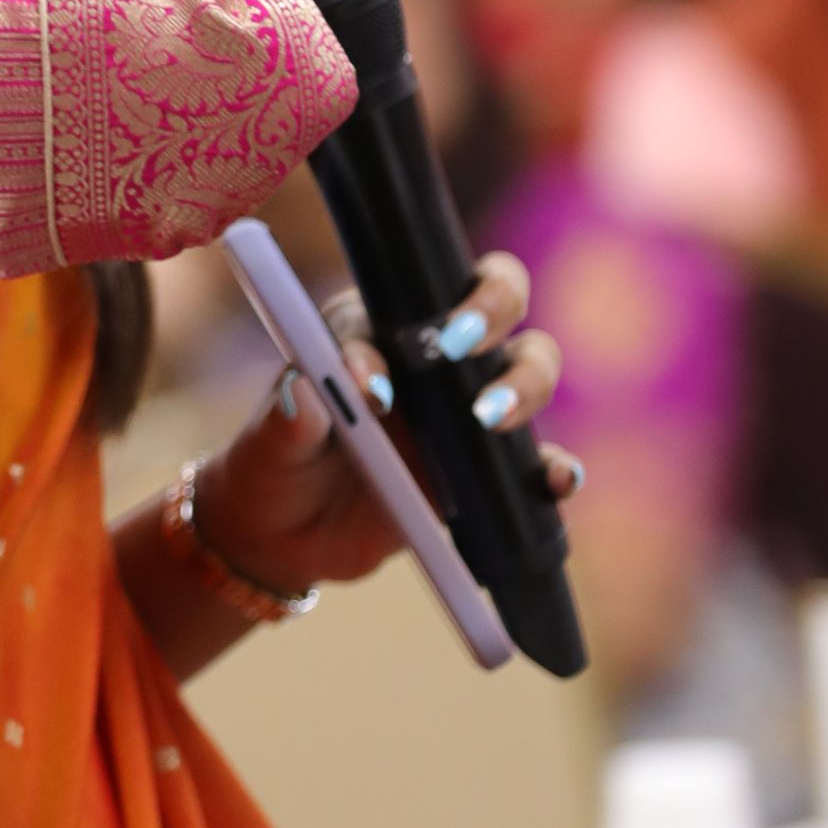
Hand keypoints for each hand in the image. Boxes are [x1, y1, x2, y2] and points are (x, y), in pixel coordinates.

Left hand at [197, 250, 574, 600]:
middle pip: (495, 298)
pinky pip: (541, 460)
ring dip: (525, 382)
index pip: (405, 294)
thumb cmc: (274, 462)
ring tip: (489, 419)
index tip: (374, 388)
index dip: (401, 323)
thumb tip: (312, 395)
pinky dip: (557, 468)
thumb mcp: (270, 440)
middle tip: (460, 347)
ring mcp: (466, 408)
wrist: (287, 533)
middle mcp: (431, 356)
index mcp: (374, 326)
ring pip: (529, 365)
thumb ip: (290, 415)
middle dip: (492, 306)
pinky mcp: (488, 469)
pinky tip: (556, 481)